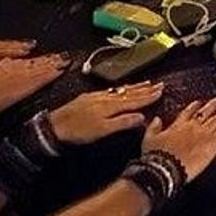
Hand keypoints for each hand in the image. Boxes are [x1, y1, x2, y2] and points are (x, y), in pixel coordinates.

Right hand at [0, 53, 66, 112]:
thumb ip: (3, 64)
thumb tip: (9, 60)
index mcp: (13, 64)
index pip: (32, 60)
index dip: (44, 58)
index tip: (53, 56)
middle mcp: (22, 69)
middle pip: (41, 63)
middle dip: (54, 59)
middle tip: (65, 56)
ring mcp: (27, 78)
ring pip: (45, 69)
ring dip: (56, 65)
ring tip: (66, 61)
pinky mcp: (29, 88)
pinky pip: (44, 79)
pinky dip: (53, 74)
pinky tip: (59, 73)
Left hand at [50, 81, 164, 144]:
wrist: (55, 126)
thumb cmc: (78, 131)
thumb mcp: (103, 131)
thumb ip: (122, 122)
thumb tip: (141, 117)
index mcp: (110, 105)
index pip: (134, 100)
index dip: (148, 96)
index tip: (161, 91)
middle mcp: (105, 98)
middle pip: (129, 92)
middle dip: (145, 89)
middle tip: (158, 84)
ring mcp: (97, 96)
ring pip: (120, 89)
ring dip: (134, 86)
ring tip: (145, 83)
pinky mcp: (89, 97)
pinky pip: (111, 90)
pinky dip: (121, 88)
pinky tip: (121, 88)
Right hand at [142, 97, 215, 179]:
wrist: (166, 167)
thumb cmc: (156, 156)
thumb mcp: (149, 139)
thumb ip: (154, 128)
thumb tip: (157, 119)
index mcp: (178, 126)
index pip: (188, 112)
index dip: (194, 107)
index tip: (199, 103)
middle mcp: (192, 127)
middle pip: (205, 113)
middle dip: (213, 106)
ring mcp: (204, 134)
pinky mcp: (213, 143)